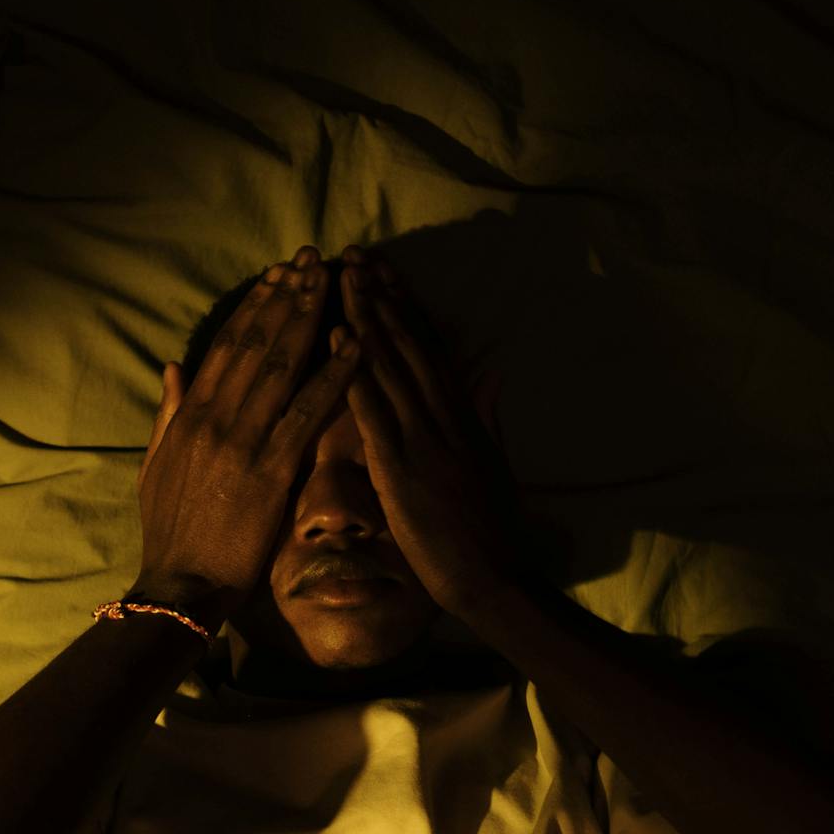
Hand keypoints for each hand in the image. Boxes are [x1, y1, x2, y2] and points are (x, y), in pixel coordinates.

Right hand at [135, 245, 363, 622]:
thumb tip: (172, 368)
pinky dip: (334, 375)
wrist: (182, 584)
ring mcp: (243, 439)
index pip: (225, 347)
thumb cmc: (171, 533)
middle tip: (311, 258)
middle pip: (256, 343)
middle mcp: (215, 417)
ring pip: (281, 364)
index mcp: (189, 415)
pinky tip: (356, 345)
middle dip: (286, 297)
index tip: (275, 275)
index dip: (253, 307)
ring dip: (309, 318)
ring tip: (332, 280)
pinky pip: (308, 411)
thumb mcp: (154, 467)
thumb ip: (167, 414)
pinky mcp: (272, 467)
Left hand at [337, 245, 533, 617]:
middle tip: (356, 255)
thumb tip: (490, 376)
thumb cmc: (490, 531)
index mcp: (463, 415)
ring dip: (366, 316)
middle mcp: (444, 415)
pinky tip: (340, 336)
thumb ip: (487, 416)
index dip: (407, 306)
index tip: (386, 270)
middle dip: (382, 296)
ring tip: (344, 276)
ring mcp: (424, 437)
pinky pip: (375, 407)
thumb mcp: (493, 463)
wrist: (493, 578)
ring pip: (391, 363)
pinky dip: (356, 369)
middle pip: (410, 343)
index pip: (431, 347)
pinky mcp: (402, 466)